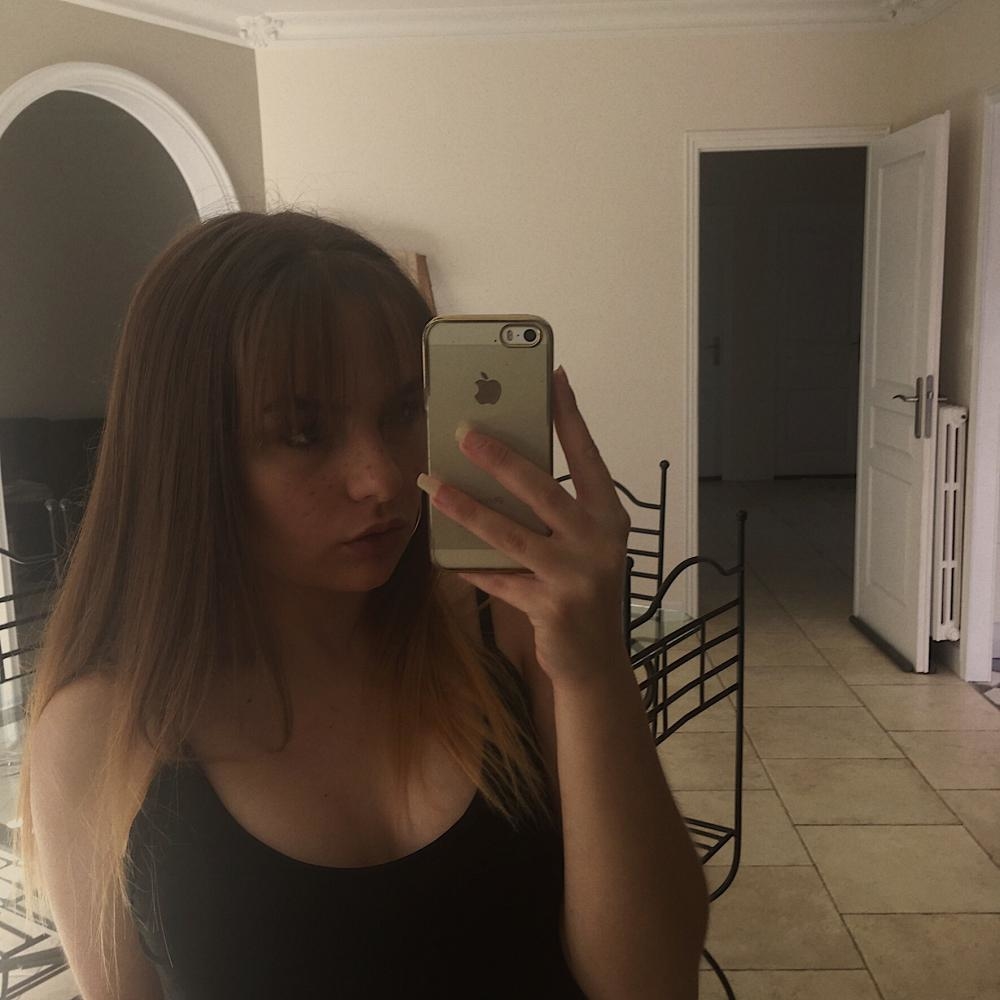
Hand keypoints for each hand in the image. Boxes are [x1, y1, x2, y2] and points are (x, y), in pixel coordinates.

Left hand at [416, 366, 631, 686]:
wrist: (595, 661)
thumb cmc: (582, 589)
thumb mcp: (582, 545)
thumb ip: (555, 512)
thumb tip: (503, 465)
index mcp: (610, 517)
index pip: (588, 456)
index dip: (570, 417)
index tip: (553, 376)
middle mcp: (600, 542)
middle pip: (543, 490)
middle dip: (500, 458)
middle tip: (463, 431)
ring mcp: (577, 576)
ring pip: (511, 533)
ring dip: (466, 506)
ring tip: (432, 483)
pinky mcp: (551, 606)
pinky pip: (499, 579)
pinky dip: (470, 565)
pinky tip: (444, 553)